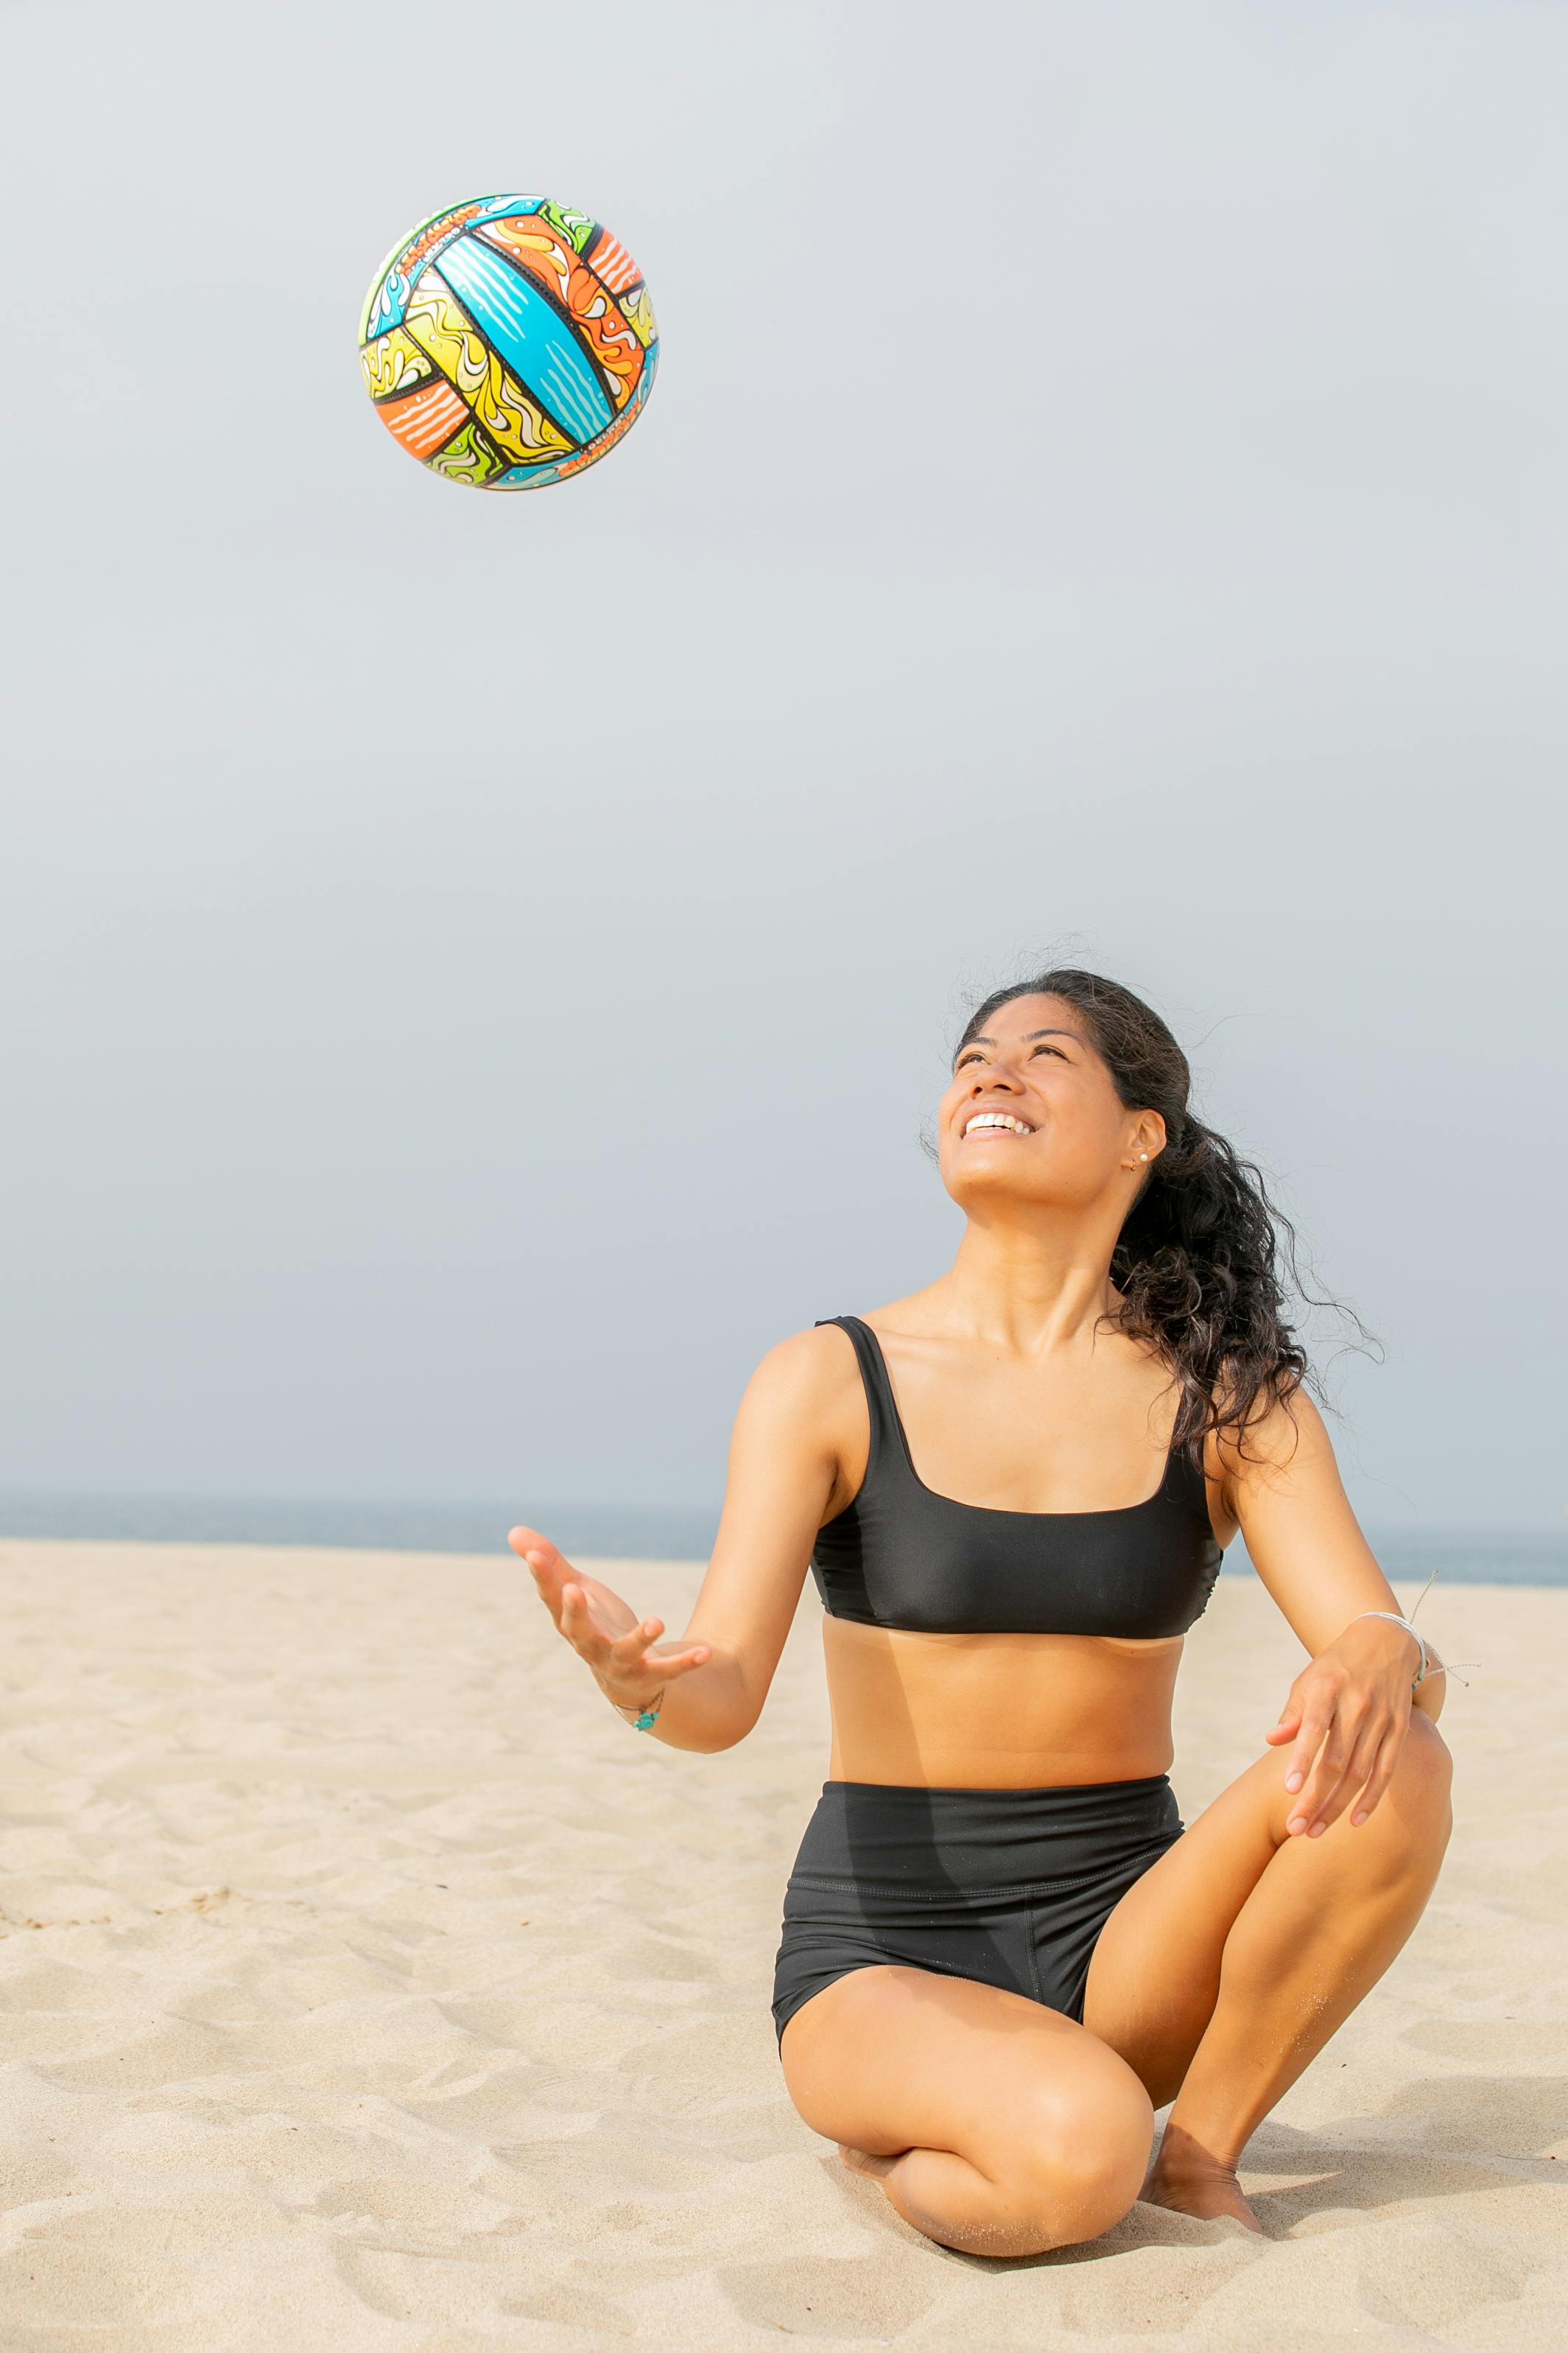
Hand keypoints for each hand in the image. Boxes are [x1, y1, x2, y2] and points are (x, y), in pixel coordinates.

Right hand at [507, 1526, 710, 1716]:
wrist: (624, 1678)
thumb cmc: (595, 1625)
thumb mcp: (575, 1591)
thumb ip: (551, 1565)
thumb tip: (513, 1531)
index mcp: (570, 1623)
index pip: (551, 1599)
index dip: (541, 1577)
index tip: (534, 1556)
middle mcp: (590, 1646)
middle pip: (579, 1631)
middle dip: (576, 1612)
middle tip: (574, 1589)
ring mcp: (619, 1663)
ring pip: (627, 1653)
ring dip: (640, 1638)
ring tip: (657, 1621)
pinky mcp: (649, 1674)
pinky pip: (668, 1670)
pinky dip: (686, 1663)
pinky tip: (706, 1652)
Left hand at [1264, 1616, 1422, 1835]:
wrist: (1385, 1642)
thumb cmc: (1336, 1667)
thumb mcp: (1309, 1680)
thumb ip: (1294, 1713)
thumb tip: (1272, 1740)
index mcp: (1328, 1689)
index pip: (1313, 1730)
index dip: (1301, 1761)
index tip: (1288, 1790)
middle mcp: (1357, 1705)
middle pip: (1336, 1761)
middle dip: (1315, 1798)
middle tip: (1296, 1828)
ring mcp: (1381, 1718)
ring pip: (1360, 1773)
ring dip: (1338, 1806)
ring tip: (1315, 1830)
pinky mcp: (1399, 1730)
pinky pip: (1386, 1770)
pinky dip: (1372, 1797)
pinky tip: (1356, 1820)